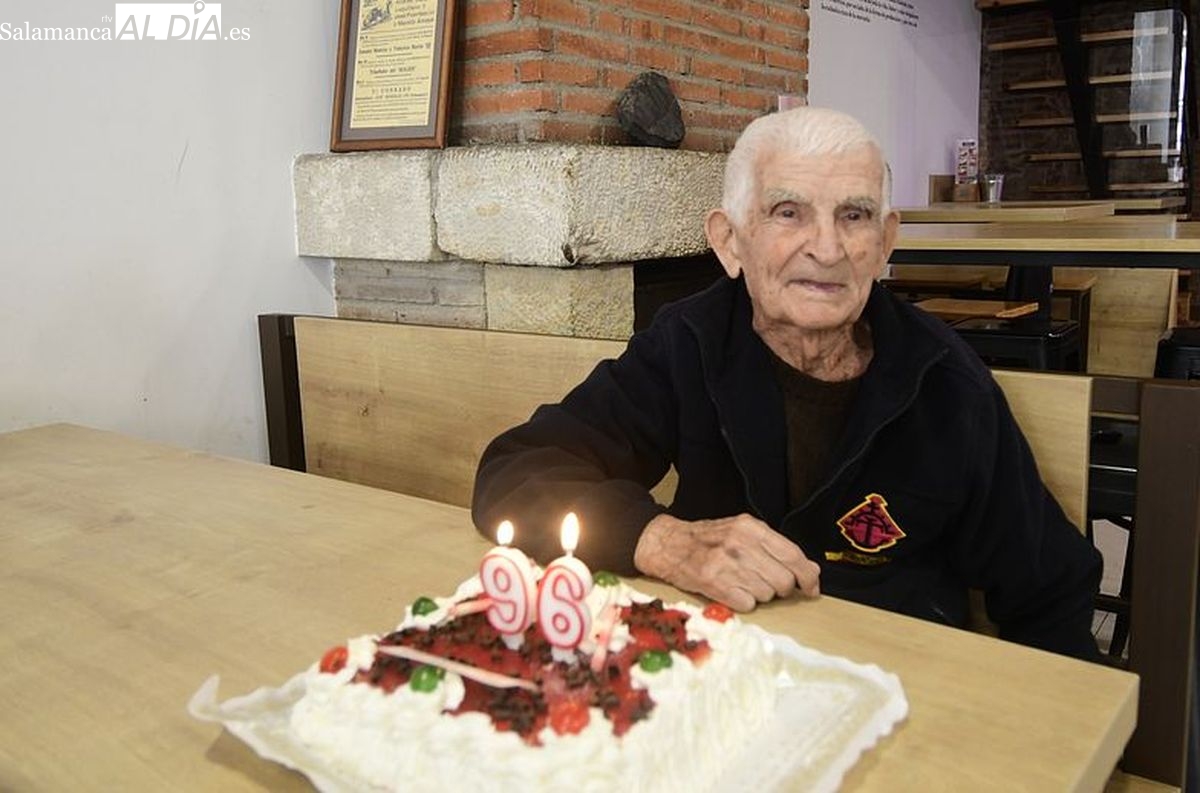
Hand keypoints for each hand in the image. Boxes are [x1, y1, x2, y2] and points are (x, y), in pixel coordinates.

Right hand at [632, 513, 819, 611]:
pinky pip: (748, 604)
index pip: (793, 555)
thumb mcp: (743, 531)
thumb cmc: (709, 539)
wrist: (668, 544)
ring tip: (743, 583)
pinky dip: (744, 602)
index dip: (808, 576)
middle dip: (781, 588)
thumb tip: (811, 570)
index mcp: (751, 528)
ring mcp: (727, 565)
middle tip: (768, 584)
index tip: (812, 587)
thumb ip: (776, 548)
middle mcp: (741, 544)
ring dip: (760, 595)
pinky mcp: (714, 584)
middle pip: (783, 580)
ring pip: (767, 595)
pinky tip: (733, 591)